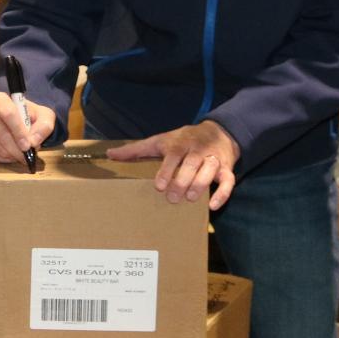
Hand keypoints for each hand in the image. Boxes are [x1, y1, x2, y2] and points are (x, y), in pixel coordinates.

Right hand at [0, 90, 55, 164]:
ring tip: (22, 156)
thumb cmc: (31, 117)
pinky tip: (13, 155)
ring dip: (10, 154)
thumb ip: (44, 126)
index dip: (18, 131)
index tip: (28, 145)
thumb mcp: (44, 116)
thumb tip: (33, 141)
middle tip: (27, 156)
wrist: (20, 122)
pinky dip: (3, 158)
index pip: (7, 113)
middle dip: (15, 147)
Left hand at [107, 121, 240, 209]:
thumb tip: (110, 155)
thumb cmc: (182, 140)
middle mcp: (197, 150)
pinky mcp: (226, 168)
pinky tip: (213, 206)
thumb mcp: (160, 141)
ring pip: (210, 170)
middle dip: (183, 180)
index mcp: (179, 144)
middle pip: (191, 164)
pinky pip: (228, 180)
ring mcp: (213, 159)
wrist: (218, 132)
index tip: (159, 186)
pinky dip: (223, 193)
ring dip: (201, 184)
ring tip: (191, 199)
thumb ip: (136, 149)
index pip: (173, 155)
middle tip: (173, 198)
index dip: (167, 170)